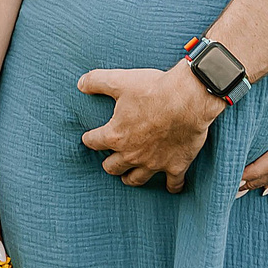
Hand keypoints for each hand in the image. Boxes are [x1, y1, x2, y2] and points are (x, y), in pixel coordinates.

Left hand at [77, 63, 224, 192]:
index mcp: (116, 136)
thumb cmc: (153, 89)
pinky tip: (170, 187)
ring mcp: (154, 163)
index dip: (90, 138)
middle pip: (112, 167)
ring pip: (136, 179)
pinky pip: (172, 184)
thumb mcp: (119, 81)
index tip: (90, 137)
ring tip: (129, 176)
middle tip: (111, 158)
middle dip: (109, 162)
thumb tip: (80, 83)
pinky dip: (171, 186)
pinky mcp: (175, 166)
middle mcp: (132, 154)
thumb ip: (96, 81)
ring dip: (130, 177)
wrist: (188, 98)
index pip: (93, 142)